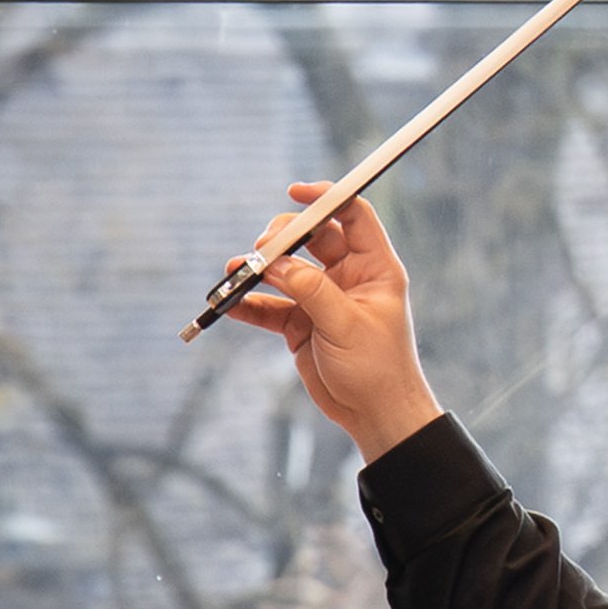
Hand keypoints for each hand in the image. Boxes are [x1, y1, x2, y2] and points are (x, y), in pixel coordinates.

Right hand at [223, 182, 446, 462]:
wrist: (375, 416)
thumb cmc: (378, 369)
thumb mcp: (346, 325)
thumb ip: (311, 290)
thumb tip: (275, 263)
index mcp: (374, 267)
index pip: (352, 215)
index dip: (326, 197)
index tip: (294, 192)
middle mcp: (348, 276)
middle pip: (311, 238)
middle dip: (281, 239)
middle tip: (260, 251)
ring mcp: (322, 299)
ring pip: (285, 271)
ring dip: (258, 270)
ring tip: (234, 272)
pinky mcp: (302, 324)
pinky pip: (271, 306)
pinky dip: (250, 303)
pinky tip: (228, 303)